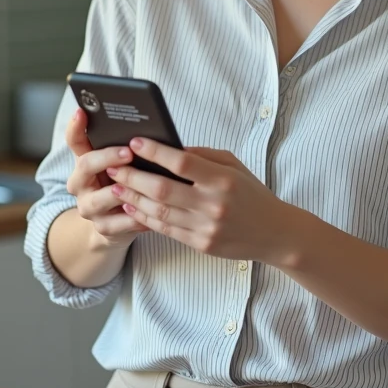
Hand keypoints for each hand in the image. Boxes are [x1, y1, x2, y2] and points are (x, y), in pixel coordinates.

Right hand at [64, 109, 147, 247]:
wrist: (117, 223)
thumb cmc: (127, 183)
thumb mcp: (125, 164)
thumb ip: (129, 148)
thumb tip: (152, 126)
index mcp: (86, 162)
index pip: (75, 140)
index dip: (76, 126)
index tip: (81, 110)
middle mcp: (81, 183)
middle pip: (85, 165)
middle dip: (107, 157)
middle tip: (128, 152)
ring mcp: (88, 206)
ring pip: (99, 198)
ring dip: (119, 191)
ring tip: (136, 185)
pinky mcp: (102, 227)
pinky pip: (116, 223)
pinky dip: (132, 218)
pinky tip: (148, 213)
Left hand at [106, 138, 295, 263]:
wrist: (274, 233)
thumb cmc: (252, 194)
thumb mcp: (234, 166)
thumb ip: (203, 156)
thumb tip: (170, 149)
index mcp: (223, 180)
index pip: (182, 162)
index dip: (155, 152)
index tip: (135, 143)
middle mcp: (213, 204)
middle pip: (162, 189)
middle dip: (133, 177)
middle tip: (113, 166)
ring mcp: (206, 227)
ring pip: (158, 211)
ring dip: (132, 198)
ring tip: (116, 186)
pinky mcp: (200, 244)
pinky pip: (165, 229)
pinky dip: (144, 218)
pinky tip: (132, 207)